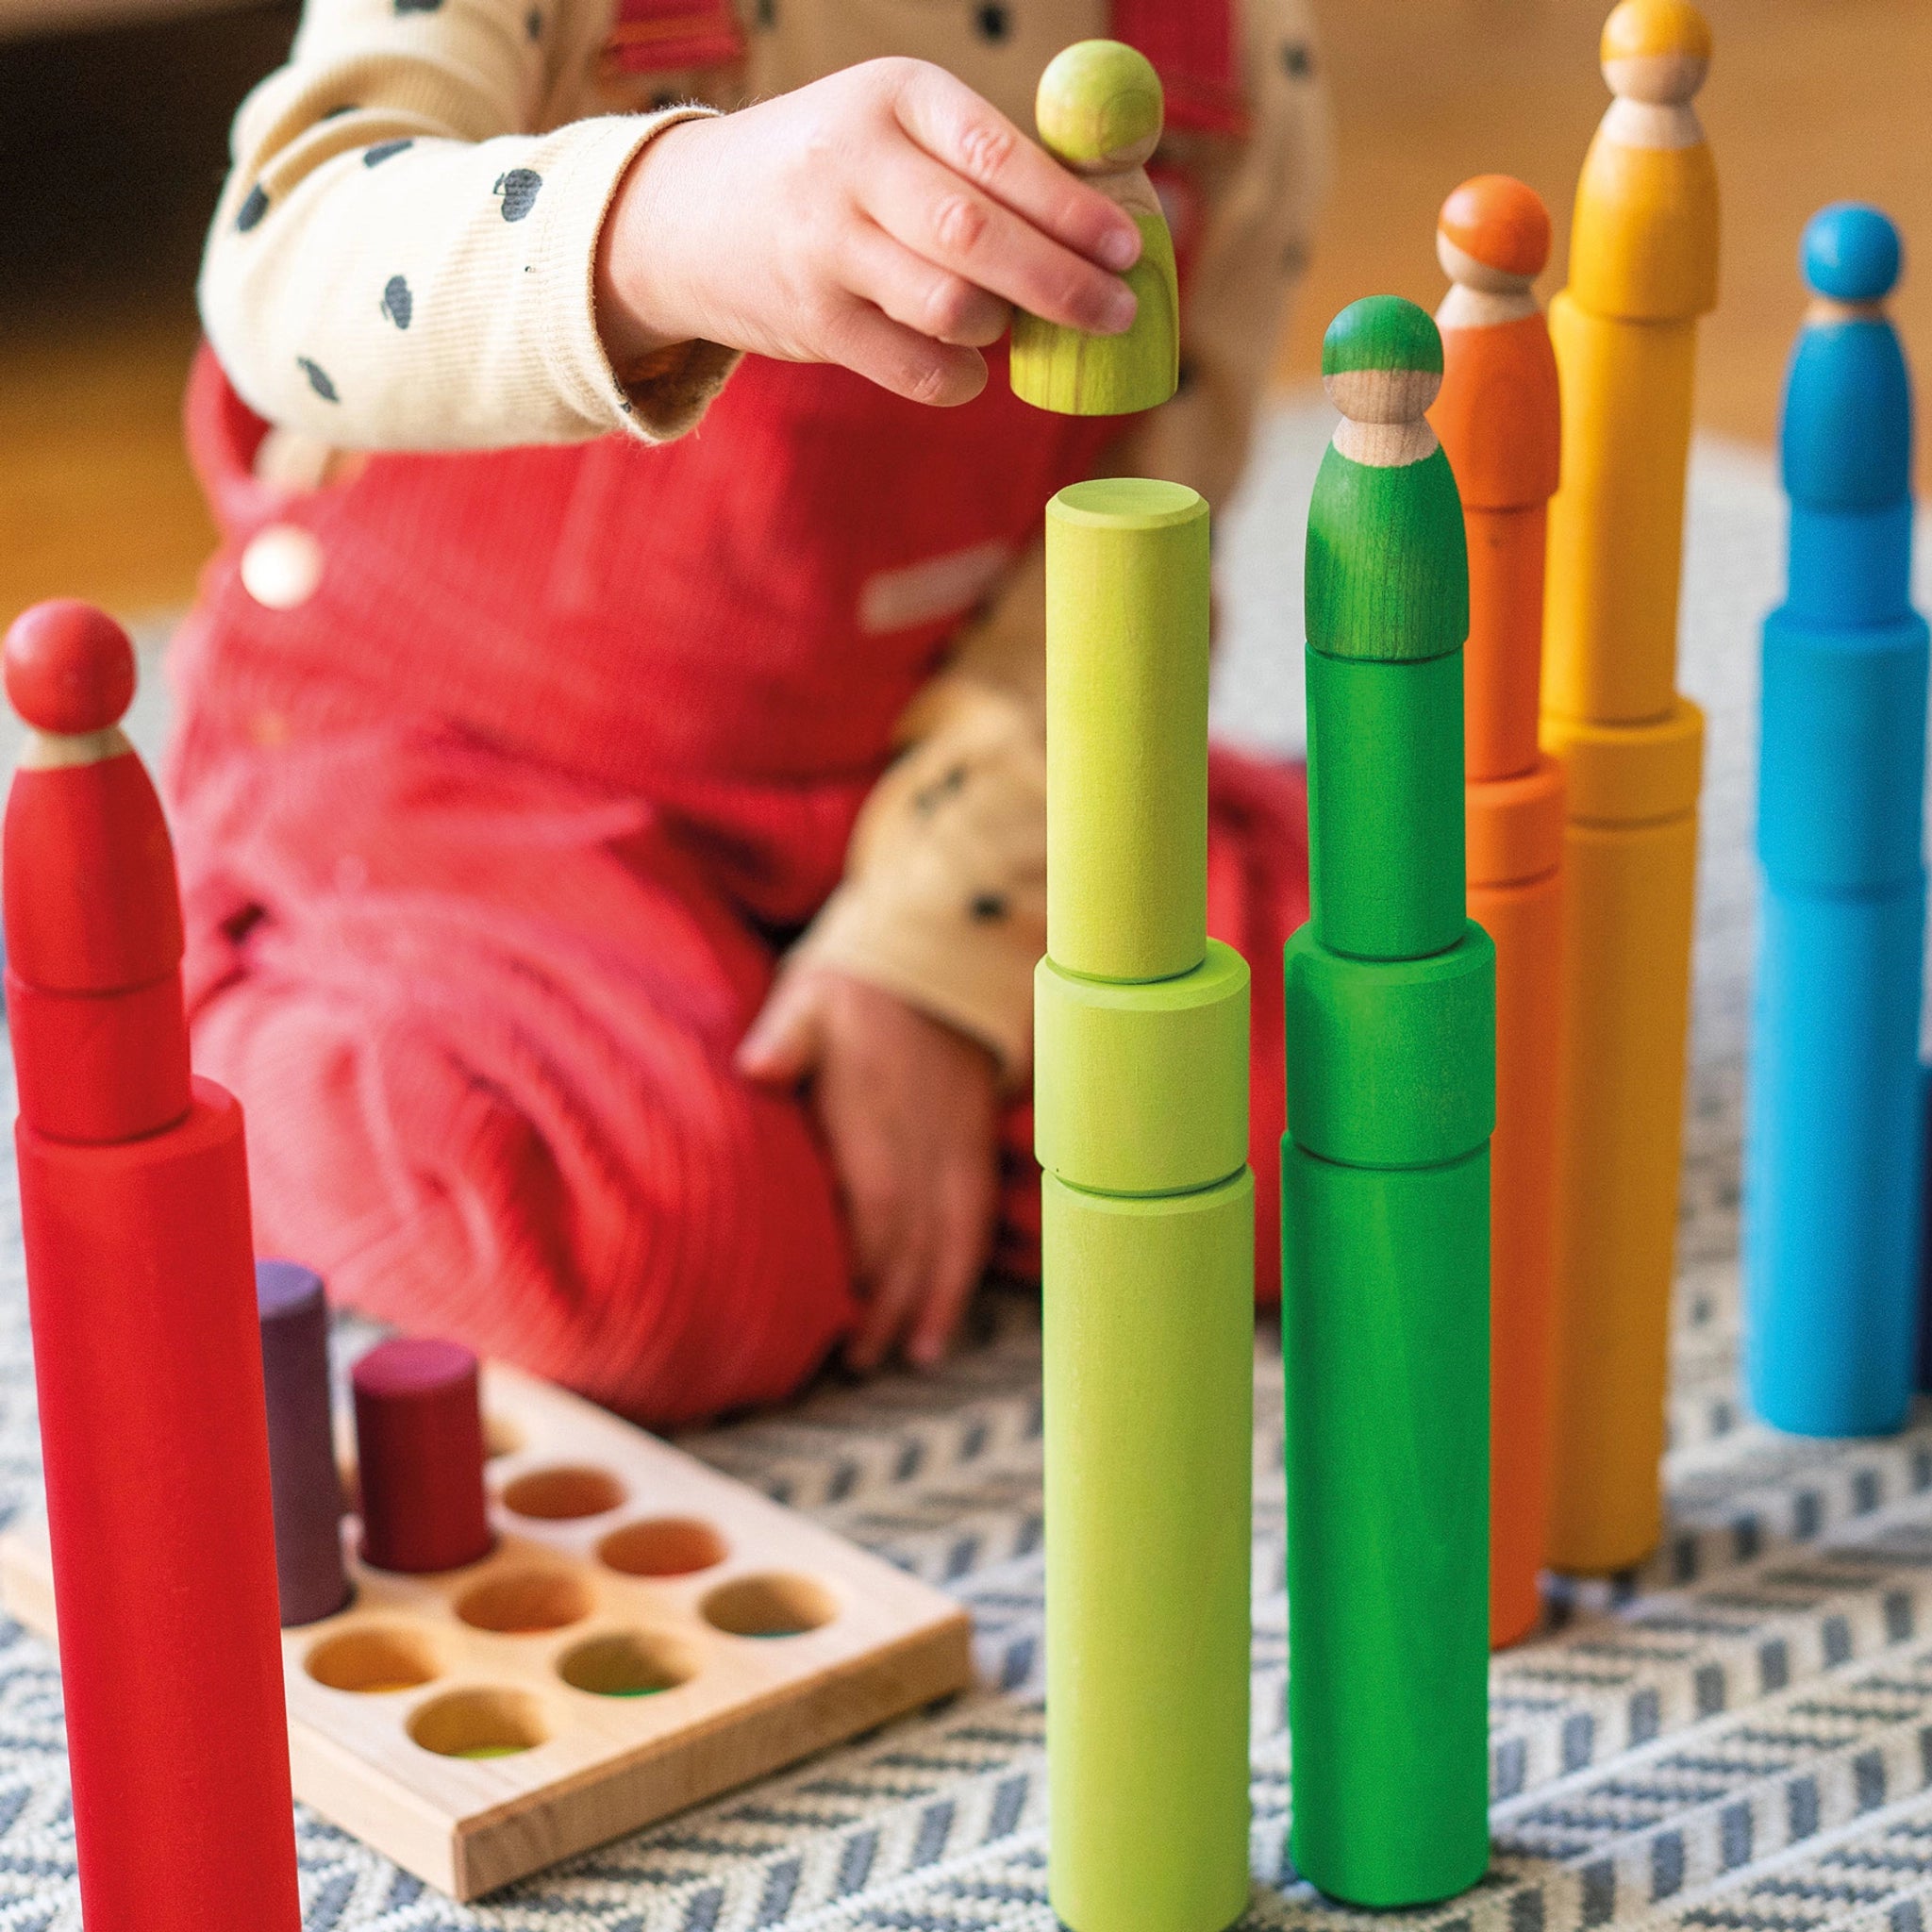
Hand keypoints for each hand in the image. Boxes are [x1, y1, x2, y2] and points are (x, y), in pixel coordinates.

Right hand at [596, 58, 1142, 408]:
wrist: (691, 215)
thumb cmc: (836, 171)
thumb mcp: (898, 127)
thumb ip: (993, 161)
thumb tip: (1123, 210)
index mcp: (894, 96)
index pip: (999, 154)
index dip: (1072, 207)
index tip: (1128, 247)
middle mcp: (854, 164)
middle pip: (978, 236)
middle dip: (1062, 282)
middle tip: (1117, 311)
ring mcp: (826, 246)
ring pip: (950, 307)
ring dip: (1000, 327)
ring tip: (1008, 321)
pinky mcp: (813, 320)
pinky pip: (915, 366)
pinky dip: (958, 377)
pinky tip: (968, 366)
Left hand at [737, 966, 999, 1370]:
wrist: (935, 966)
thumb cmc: (856, 992)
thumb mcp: (812, 996)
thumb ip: (787, 1036)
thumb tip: (758, 1066)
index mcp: (878, 1105)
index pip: (877, 1194)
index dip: (862, 1256)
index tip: (833, 1308)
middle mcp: (925, 1134)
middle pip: (912, 1232)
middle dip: (887, 1300)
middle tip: (855, 1358)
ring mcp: (956, 1147)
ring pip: (949, 1238)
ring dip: (926, 1302)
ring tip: (898, 1357)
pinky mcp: (974, 1154)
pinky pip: (975, 1225)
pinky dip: (960, 1279)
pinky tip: (938, 1327)